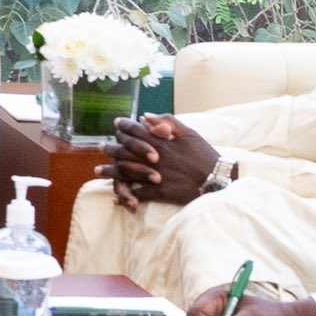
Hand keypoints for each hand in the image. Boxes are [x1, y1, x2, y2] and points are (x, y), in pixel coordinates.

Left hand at [104, 117, 220, 207]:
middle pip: (124, 151)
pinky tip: (116, 198)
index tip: (116, 124)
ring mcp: (155, 174)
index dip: (124, 126)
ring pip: (125, 172)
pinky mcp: (159, 191)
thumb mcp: (189, 133)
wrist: (218, 178)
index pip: (135, 130)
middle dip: (109, 149)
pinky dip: (125, 196)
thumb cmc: (205, 155)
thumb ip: (168, 122)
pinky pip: (137, 194)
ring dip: (109, 172)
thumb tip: (146, 117)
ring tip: (98, 172)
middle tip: (99, 147)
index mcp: (161, 141)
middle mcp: (154, 157)